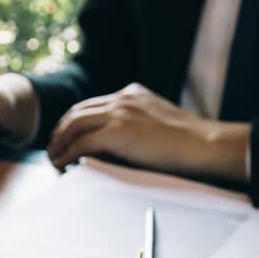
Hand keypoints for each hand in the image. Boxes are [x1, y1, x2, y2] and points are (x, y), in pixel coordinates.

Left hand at [47, 83, 249, 180]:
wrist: (205, 144)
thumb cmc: (189, 144)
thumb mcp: (158, 124)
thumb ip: (136, 126)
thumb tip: (115, 146)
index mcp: (132, 93)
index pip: (93, 104)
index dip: (75, 121)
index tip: (67, 137)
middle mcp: (123, 98)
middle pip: (78, 111)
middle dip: (61, 130)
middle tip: (53, 148)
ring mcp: (120, 112)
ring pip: (75, 124)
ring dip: (59, 142)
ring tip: (54, 158)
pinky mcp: (119, 131)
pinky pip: (82, 142)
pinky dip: (68, 153)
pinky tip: (63, 163)